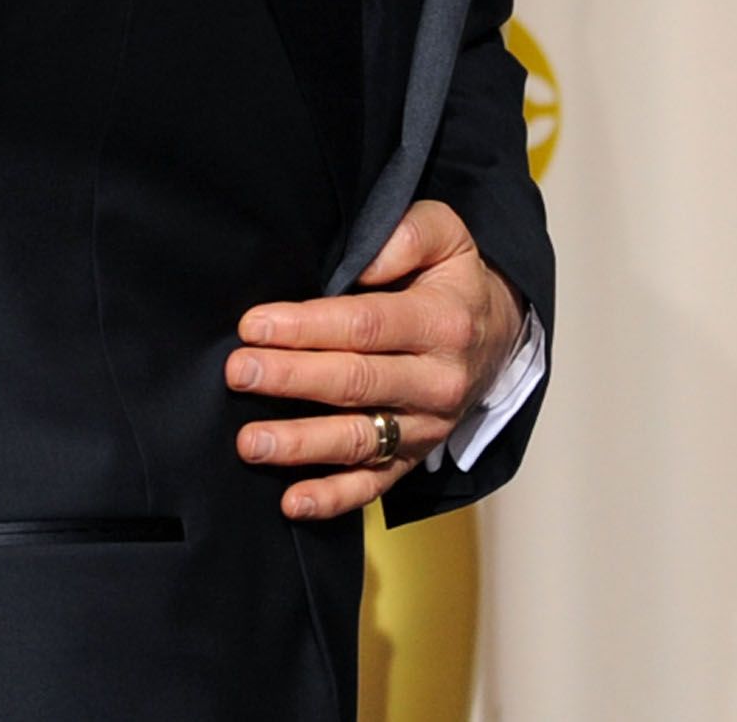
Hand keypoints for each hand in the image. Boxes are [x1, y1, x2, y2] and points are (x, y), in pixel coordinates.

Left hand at [224, 200, 524, 519]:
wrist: (497, 335)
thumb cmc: (453, 281)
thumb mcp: (447, 236)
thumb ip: (407, 235)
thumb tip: (364, 262)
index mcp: (442, 323)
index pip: (367, 326)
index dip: (308, 327)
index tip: (255, 325)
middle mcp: (437, 381)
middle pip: (356, 383)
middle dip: (291, 379)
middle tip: (238, 373)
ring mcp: (425, 427)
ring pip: (358, 440)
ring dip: (300, 444)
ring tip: (250, 442)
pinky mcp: (412, 459)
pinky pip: (372, 486)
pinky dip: (332, 499)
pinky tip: (291, 502)